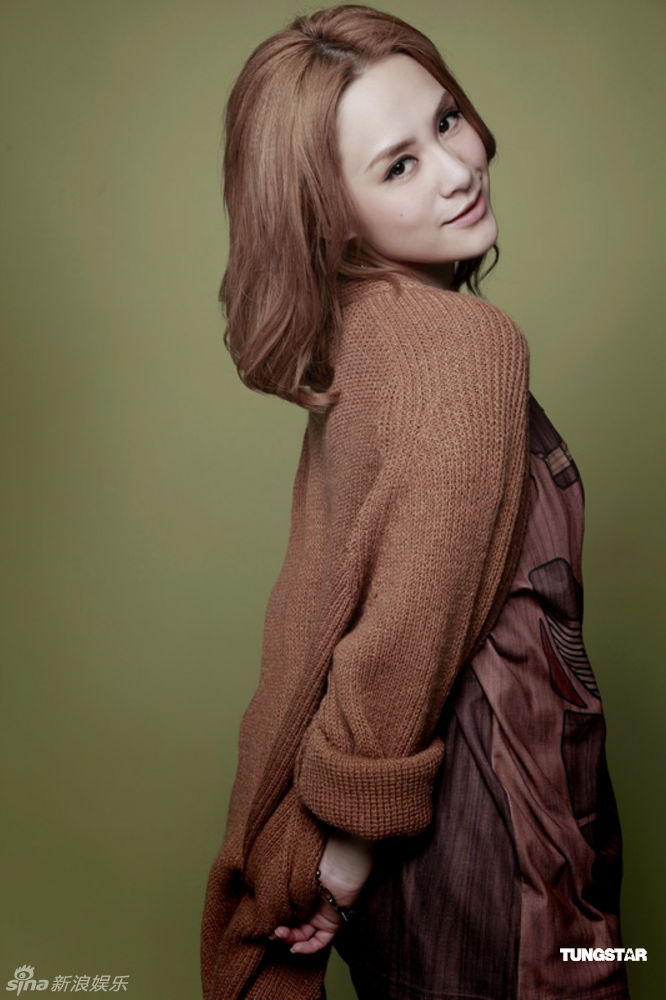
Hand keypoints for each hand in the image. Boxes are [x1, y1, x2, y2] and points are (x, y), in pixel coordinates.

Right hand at [268, 828, 375, 954]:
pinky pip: (320, 941)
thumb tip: (264, 911)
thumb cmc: (312, 866)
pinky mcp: (332, 924)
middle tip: (272, 932)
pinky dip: (307, 948)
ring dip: (291, 939)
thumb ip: (277, 895)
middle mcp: (311, 905)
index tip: (265, 924)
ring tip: (280, 934)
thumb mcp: (288, 880)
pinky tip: (295, 947)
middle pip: (295, 925)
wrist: (336, 864)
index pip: (288, 912)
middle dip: (282, 932)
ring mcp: (321, 915)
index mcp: (301, 893)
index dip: (277, 920)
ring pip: (305, 935)